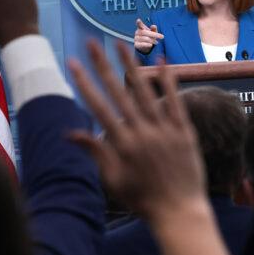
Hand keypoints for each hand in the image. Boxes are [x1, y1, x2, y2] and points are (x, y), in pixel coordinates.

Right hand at [68, 40, 204, 224]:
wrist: (179, 212)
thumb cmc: (143, 199)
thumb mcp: (113, 180)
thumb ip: (95, 152)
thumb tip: (70, 133)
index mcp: (122, 144)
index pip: (98, 106)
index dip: (84, 82)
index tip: (72, 64)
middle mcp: (141, 132)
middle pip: (118, 92)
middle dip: (102, 65)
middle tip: (91, 42)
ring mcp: (164, 130)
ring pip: (145, 91)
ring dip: (131, 66)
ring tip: (121, 44)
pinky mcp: (183, 131)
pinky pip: (174, 101)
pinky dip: (168, 82)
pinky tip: (162, 62)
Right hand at [134, 18, 163, 53]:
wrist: (146, 47)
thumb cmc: (150, 37)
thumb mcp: (153, 32)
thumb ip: (154, 29)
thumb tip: (154, 26)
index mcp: (141, 28)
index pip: (139, 25)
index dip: (139, 23)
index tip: (138, 20)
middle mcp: (137, 32)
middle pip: (145, 32)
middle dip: (154, 34)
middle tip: (162, 36)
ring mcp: (136, 38)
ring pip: (145, 38)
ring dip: (152, 40)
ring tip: (156, 42)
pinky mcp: (136, 45)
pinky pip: (142, 44)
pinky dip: (147, 44)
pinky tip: (151, 45)